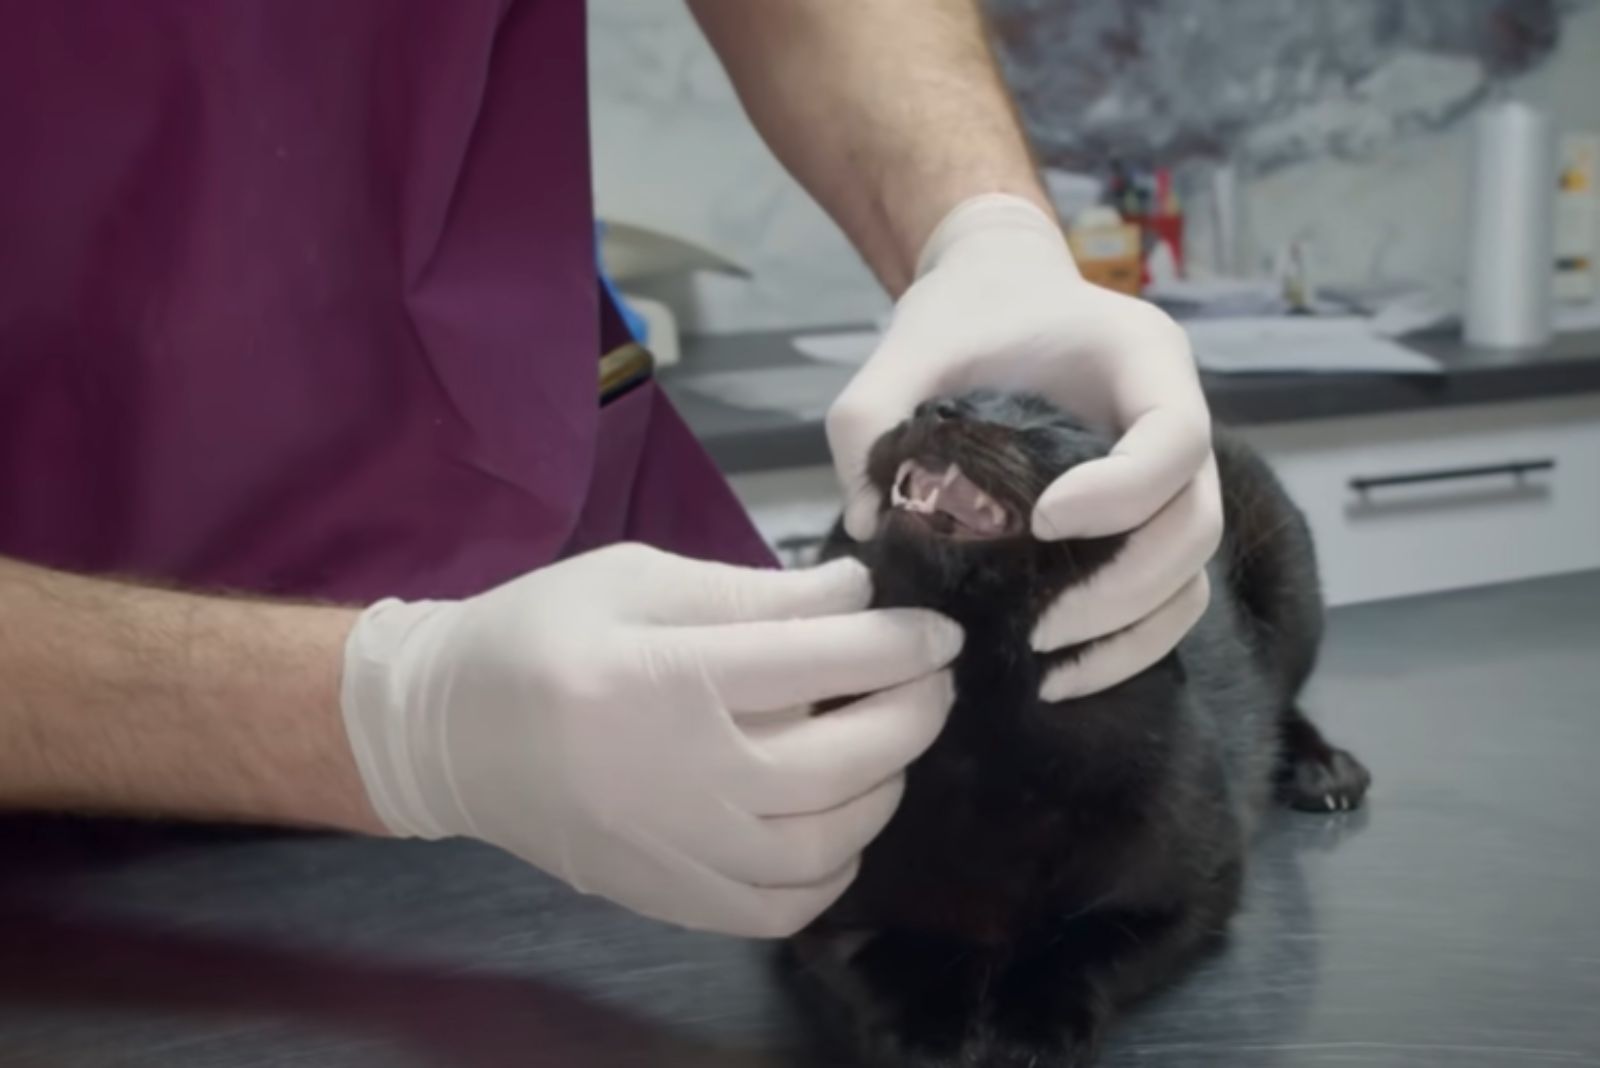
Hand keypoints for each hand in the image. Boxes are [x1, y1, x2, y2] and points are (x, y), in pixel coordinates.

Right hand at [339, 545, 960, 937]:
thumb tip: (858, 596)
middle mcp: (683, 778)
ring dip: (883, 790)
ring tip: (888, 743)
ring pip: (826, 846)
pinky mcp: (667, 896)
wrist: (445, 733)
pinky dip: (833, 871)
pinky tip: (839, 822)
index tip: (939, 631)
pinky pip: (781, 908)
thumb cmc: (541, 634)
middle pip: (843, 762)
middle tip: (932, 679)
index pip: (822, 661)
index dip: (900, 642)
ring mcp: (677, 852)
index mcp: (668, 680)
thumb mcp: (637, 578)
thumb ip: (751, 591)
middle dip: (913, 714)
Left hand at [827, 194, 1220, 701]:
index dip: (1121, 494)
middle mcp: (1179, 416)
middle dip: (1124, 588)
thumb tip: (872, 528)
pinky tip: (1061, 672)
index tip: (1042, 523)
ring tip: (1043, 661)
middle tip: (1038, 626)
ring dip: (1130, 632)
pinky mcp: (1149, 522)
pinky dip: (1127, 644)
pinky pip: (1169, 597)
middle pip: (1199, 521)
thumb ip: (871, 421)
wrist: (994, 296)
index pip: (1176, 436)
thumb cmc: (962, 316)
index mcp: (1144, 358)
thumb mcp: (903, 350)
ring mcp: (1175, 476)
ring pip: (1193, 573)